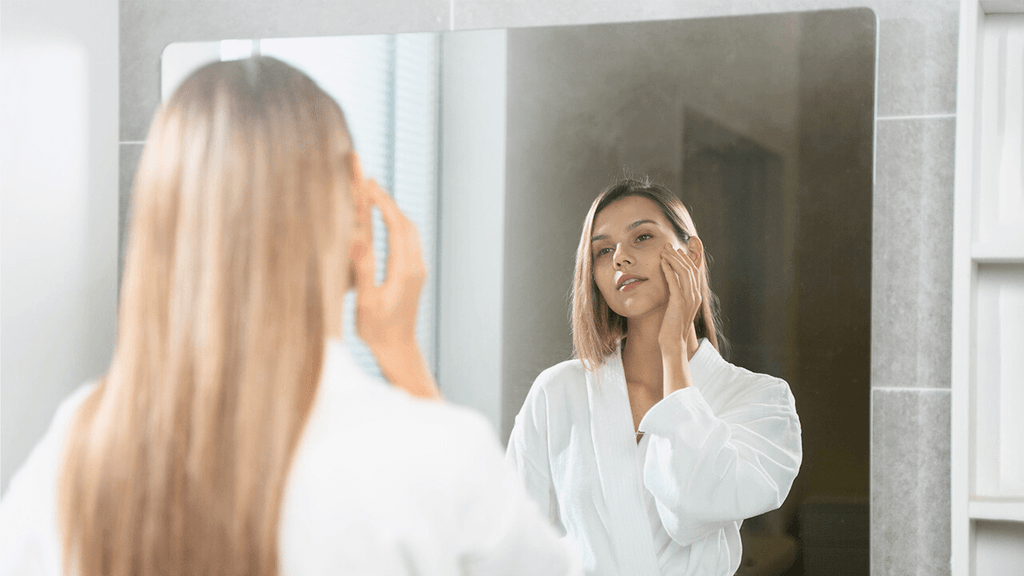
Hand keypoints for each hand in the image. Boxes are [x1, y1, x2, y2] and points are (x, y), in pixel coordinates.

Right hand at [349, 165, 438, 398]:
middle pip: (406, 223)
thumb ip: (363, 269)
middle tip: (368, 184)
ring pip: (410, 231)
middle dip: (388, 201)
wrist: (399, 349)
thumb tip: (357, 239)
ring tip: (373, 197)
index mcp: (403, 270)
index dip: (382, 202)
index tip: (368, 184)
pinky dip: (396, 225)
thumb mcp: (365, 301)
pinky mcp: (415, 274)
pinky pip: (408, 241)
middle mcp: (415, 266)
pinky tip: (384, 222)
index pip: (396, 225)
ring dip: (393, 212)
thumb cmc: (378, 330)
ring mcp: (418, 269)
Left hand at [658, 243, 701, 352]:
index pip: (694, 272)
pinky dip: (668, 270)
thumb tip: (671, 286)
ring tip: (664, 250)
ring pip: (684, 272)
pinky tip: (661, 262)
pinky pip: (674, 282)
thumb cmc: (671, 327)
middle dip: (679, 255)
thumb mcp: (676, 308)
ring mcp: (688, 299)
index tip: (678, 250)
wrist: (673, 343)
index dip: (687, 259)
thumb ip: (676, 296)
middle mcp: (695, 296)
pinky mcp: (679, 302)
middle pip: (690, 269)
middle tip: (668, 246)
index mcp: (695, 296)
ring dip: (673, 259)